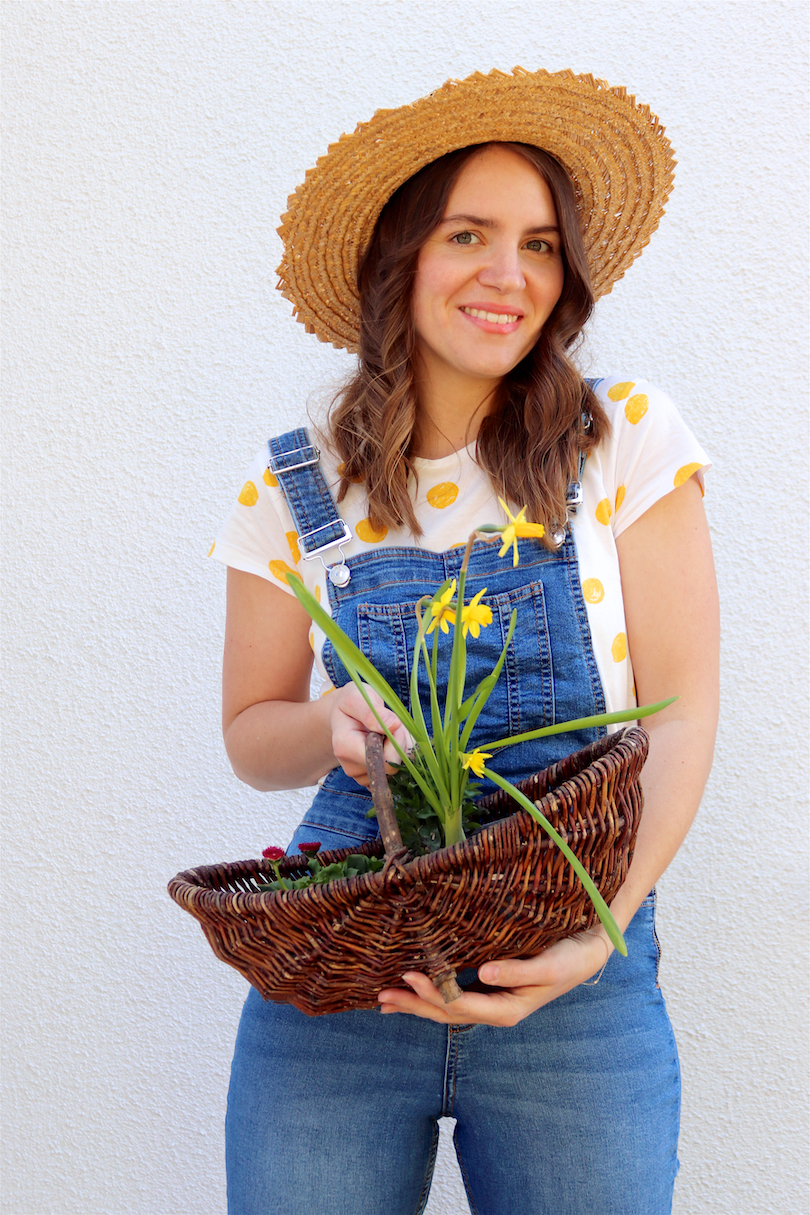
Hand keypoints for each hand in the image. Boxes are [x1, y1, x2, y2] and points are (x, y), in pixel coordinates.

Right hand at [329, 683, 410, 786]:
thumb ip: (373, 712)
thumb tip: (393, 725)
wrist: (345, 715)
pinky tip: (389, 744)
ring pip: (397, 770)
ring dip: (400, 750)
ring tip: (387, 733)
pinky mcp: (372, 779)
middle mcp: (350, 766)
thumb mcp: (358, 698)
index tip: (394, 723)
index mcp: (344, 747)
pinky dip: (400, 758)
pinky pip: (396, 773)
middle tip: (393, 726)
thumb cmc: (353, 704)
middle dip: (400, 745)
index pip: (381, 759)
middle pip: (391, 767)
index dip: (395, 742)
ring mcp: (361, 776)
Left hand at [377, 931, 611, 1025]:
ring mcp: (492, 1001)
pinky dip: (432, 993)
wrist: (588, 953)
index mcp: (505, 1009)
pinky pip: (454, 994)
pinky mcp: (491, 988)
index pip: (459, 1005)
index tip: (409, 975)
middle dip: (414, 1004)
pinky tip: (416, 989)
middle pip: (446, 1012)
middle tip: (381, 995)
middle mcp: (495, 1009)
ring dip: (417, 1003)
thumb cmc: (569, 959)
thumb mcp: (547, 966)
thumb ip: (516, 971)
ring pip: (447, 1007)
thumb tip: (483, 973)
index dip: (433, 993)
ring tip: (386, 1000)